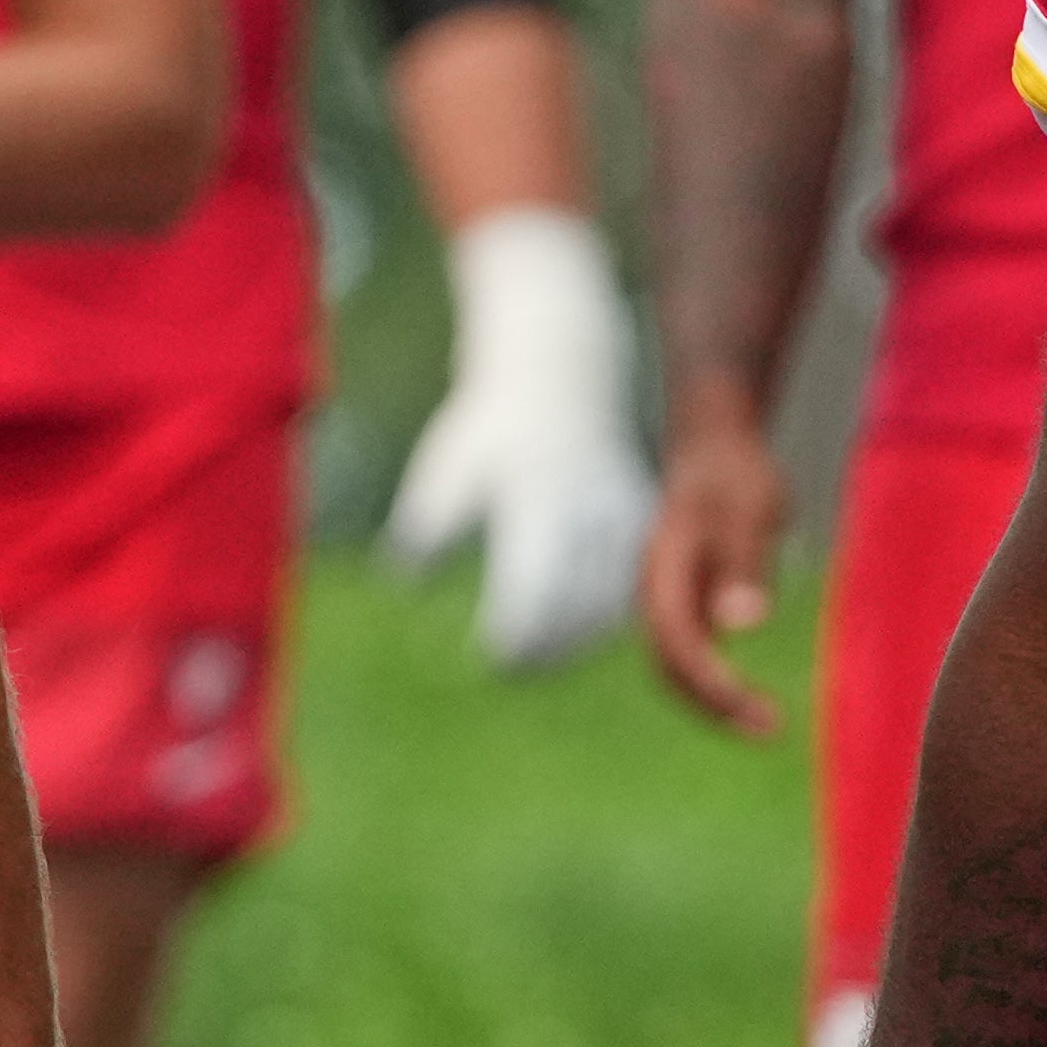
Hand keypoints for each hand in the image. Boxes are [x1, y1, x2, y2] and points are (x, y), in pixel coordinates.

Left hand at [381, 207, 653, 672]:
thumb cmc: (488, 431)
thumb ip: (427, 528)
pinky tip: (581, 631)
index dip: (517, 633)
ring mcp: (619, 511)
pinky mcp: (640, 514)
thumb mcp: (447, 470)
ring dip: (581, 637)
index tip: (493, 658)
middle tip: (517, 670)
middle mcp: (585, 508)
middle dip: (549, 646)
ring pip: (612, 595)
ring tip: (545, 659)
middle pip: (576, 602)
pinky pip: (633, 578)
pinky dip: (610, 611)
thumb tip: (406, 584)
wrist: (558, 376)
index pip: (533, 587)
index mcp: (535, 498)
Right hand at [638, 409, 794, 735]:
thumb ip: (745, 565)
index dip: (708, 677)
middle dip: (712, 705)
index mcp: (663, 569)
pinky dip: (716, 684)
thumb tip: (741, 623)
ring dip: (713, 703)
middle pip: (668, 666)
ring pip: (677, 667)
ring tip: (764, 725)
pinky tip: (749, 699)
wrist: (715, 445)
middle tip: (767, 729)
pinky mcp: (685, 605)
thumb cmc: (735, 473)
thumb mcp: (751, 509)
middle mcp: (656, 591)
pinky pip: (692, 656)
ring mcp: (667, 600)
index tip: (747, 702)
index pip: (677, 639)